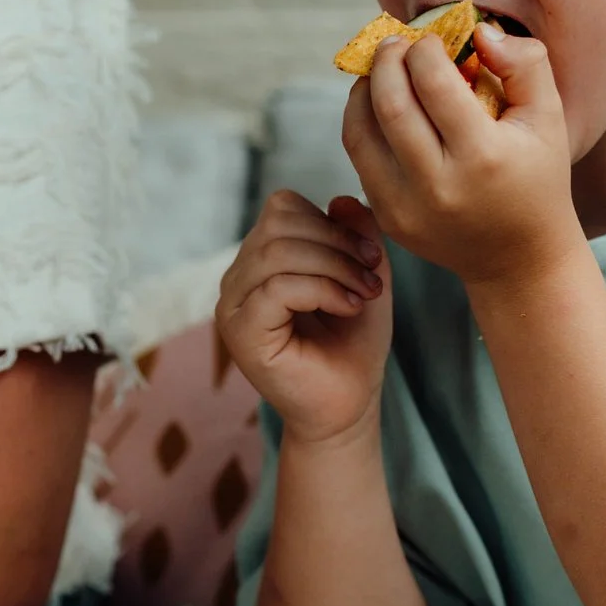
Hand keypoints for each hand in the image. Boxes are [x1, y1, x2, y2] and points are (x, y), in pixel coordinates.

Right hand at [216, 188, 393, 446]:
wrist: (347, 406)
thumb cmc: (353, 346)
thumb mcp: (364, 276)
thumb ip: (356, 235)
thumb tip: (340, 199)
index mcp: (260, 261)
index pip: (281, 209)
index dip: (329, 221)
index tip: (371, 254)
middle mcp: (238, 280)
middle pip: (277, 224)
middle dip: (336, 242)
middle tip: (373, 273)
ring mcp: (232, 307)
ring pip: (275, 252)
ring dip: (334, 266)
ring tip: (365, 294)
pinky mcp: (240, 333)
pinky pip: (276, 287)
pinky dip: (323, 290)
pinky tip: (349, 308)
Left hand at [342, 22, 583, 289]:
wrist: (519, 257)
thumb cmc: (538, 176)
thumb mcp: (549, 116)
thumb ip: (525, 63)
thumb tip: (480, 31)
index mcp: (483, 156)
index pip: (434, 85)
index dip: (423, 50)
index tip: (428, 39)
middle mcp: (439, 185)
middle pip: (389, 106)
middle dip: (385, 62)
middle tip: (393, 43)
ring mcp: (406, 208)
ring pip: (359, 134)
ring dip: (362, 92)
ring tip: (379, 71)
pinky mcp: (388, 220)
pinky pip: (360, 160)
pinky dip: (361, 125)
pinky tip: (377, 106)